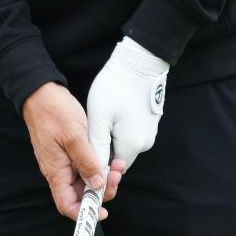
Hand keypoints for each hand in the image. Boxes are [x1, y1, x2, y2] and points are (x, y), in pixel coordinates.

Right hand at [21, 82, 123, 220]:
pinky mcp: (69, 151)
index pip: (67, 205)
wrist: (41, 92)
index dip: (84, 213)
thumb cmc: (53, 111)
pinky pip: (84, 166)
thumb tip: (98, 186)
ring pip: (85, 180)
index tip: (103, 211)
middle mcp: (59, 170)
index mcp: (56, 171)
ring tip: (116, 165)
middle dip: (101, 191)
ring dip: (102, 177)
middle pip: (80, 195)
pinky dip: (98, 165)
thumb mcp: (74, 136)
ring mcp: (63, 161)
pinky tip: (109, 157)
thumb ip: (86, 162)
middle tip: (116, 176)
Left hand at [87, 37, 168, 170]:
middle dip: (104, 149)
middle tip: (91, 129)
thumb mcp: (99, 118)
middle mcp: (144, 143)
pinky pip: (131, 131)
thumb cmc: (116, 87)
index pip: (111, 169)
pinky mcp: (149, 120)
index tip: (85, 151)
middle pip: (118, 157)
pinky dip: (120, 127)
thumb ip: (97, 147)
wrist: (139, 62)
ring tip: (101, 118)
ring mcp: (149, 131)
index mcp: (131, 145)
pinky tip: (112, 112)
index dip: (97, 165)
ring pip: (124, 143)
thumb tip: (94, 174)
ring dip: (111, 137)